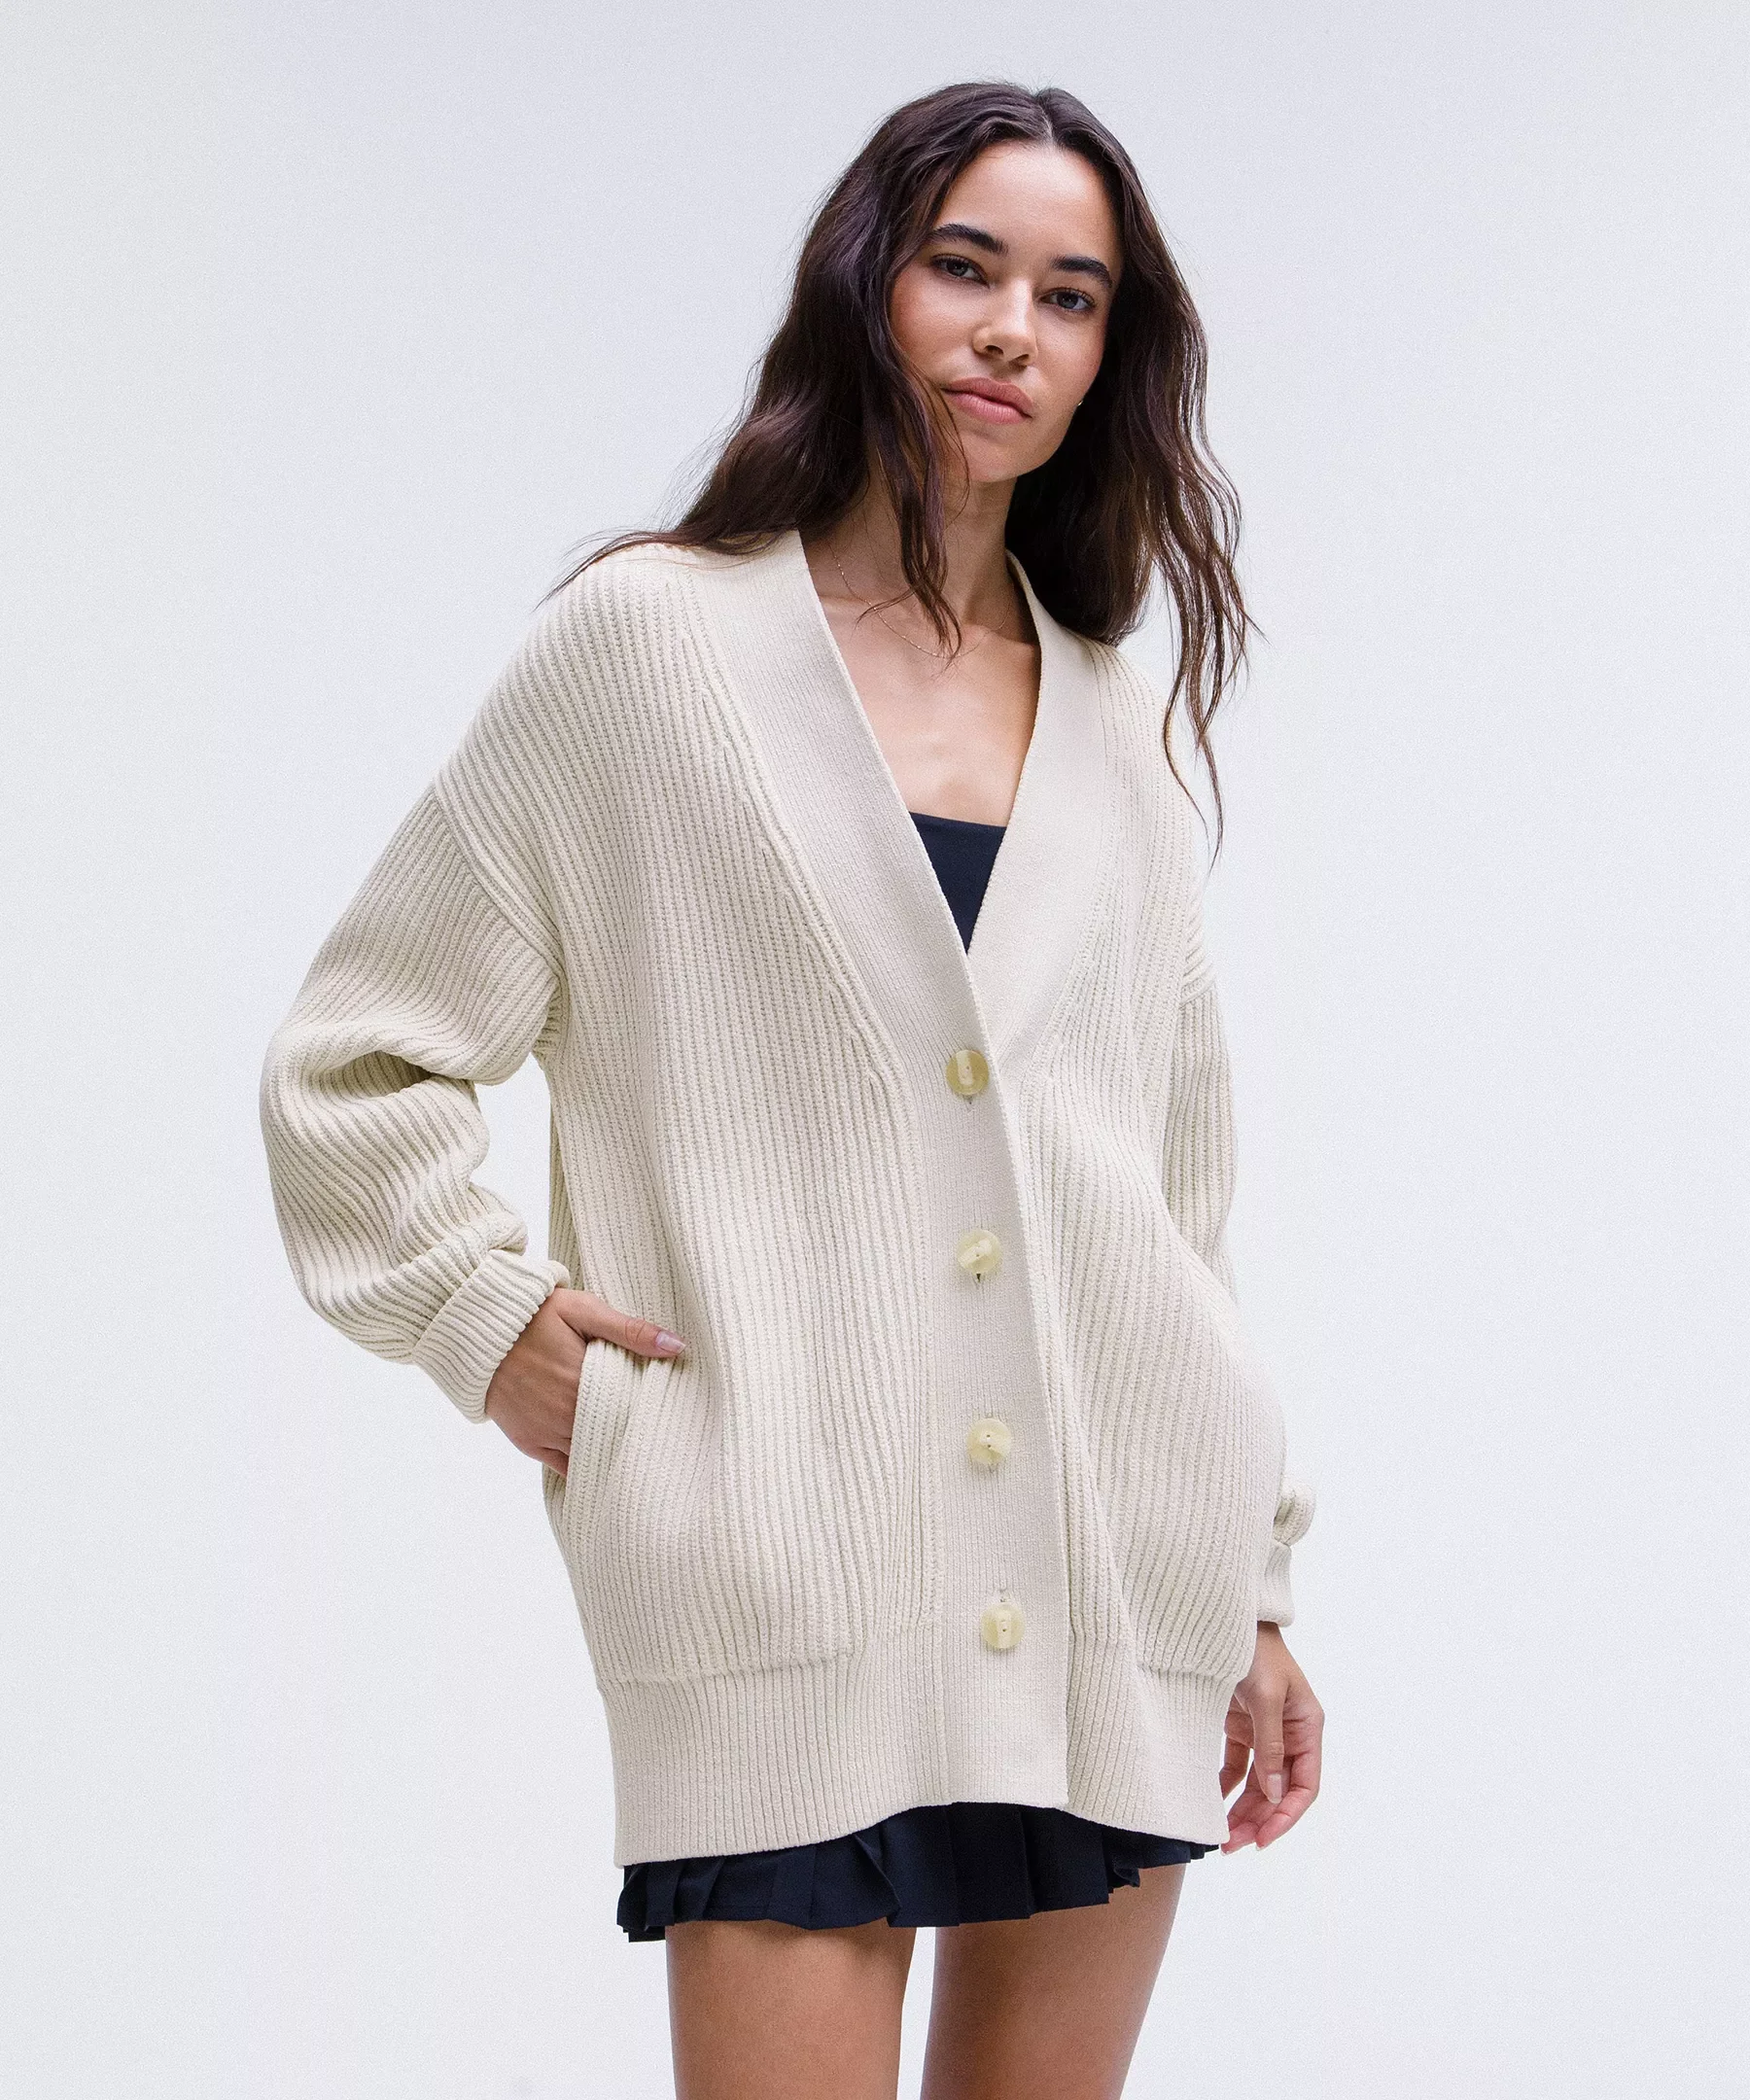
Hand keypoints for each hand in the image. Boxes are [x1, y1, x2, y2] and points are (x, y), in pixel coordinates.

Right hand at [484, 1287, 685, 1473]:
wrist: (476, 1328)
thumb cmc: (534, 1314)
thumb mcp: (584, 1310)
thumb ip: (630, 1330)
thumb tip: (677, 1346)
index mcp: (585, 1383)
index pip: (632, 1412)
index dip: (651, 1414)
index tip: (671, 1414)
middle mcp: (566, 1415)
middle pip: (614, 1436)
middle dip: (634, 1435)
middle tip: (659, 1433)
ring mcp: (546, 1432)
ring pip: (591, 1455)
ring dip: (610, 1451)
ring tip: (634, 1449)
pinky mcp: (528, 1442)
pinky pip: (564, 1466)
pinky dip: (583, 1466)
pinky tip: (602, 1461)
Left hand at [1219, 1621, 1322, 1850]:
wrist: (1222, 1619)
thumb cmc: (1255, 1650)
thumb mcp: (1267, 1696)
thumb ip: (1271, 1746)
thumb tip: (1276, 1795)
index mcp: (1307, 1728)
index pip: (1304, 1785)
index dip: (1286, 1817)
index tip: (1263, 1840)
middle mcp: (1289, 1734)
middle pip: (1278, 1791)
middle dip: (1259, 1820)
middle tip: (1232, 1846)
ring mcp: (1264, 1732)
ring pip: (1258, 1784)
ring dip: (1243, 1810)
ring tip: (1222, 1838)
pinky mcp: (1240, 1727)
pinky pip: (1237, 1767)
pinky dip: (1226, 1787)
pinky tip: (1213, 1803)